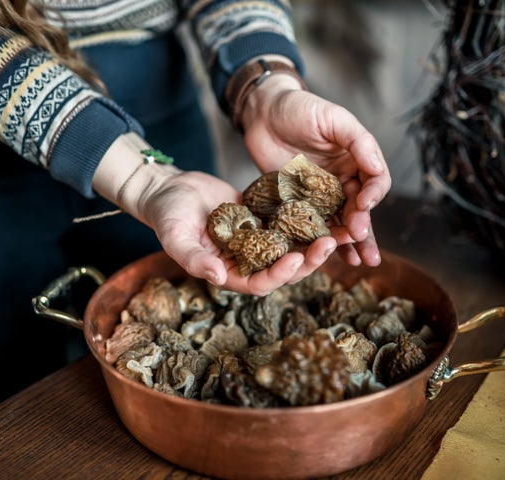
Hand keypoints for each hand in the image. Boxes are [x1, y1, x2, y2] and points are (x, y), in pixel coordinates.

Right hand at [93, 133, 337, 295]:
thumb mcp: (175, 237)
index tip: (295, 259)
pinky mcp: (266, 220)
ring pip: (293, 247)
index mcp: (229, 274)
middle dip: (309, 259)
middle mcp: (248, 261)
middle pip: (285, 268)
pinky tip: (326, 207)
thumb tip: (217, 277)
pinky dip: (307, 219)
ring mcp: (259, 241)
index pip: (260, 283)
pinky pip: (290, 223)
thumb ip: (193, 259)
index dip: (279, 274)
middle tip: (329, 242)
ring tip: (336, 228)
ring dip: (314, 241)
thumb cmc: (168, 216)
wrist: (171, 189)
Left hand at [240, 73, 391, 267]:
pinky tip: (332, 258)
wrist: (263, 114)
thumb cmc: (300, 109)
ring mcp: (322, 195)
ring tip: (360, 261)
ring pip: (341, 222)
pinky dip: (323, 242)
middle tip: (358, 236)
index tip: (365, 204)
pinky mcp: (300, 205)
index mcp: (357, 159)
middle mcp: (344, 180)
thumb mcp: (333, 118)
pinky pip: (314, 226)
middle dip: (362, 224)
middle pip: (360, 208)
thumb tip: (377, 167)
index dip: (373, 194)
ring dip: (351, 242)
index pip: (375, 181)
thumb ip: (357, 141)